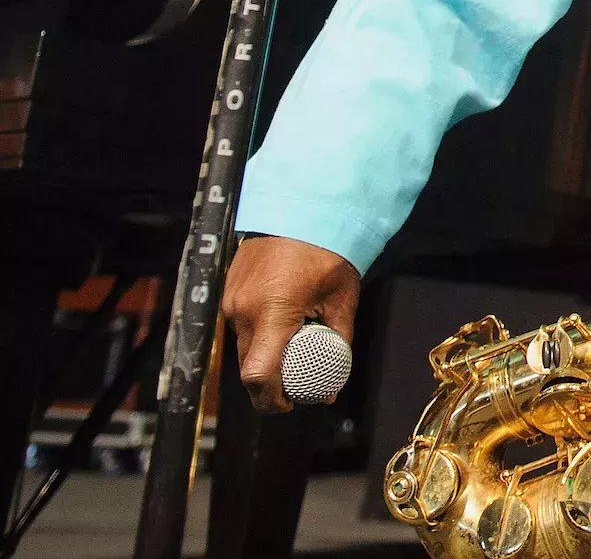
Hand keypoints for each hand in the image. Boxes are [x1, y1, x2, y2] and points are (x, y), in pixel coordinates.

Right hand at [220, 235, 359, 412]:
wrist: (303, 207)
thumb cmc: (328, 250)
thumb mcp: (342, 300)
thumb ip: (337, 344)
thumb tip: (331, 385)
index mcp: (272, 310)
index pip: (258, 374)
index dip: (271, 399)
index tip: (290, 403)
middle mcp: (243, 308)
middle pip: (249, 366)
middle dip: (272, 381)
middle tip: (301, 380)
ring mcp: (232, 298)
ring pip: (244, 346)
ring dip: (266, 355)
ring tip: (297, 344)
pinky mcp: (229, 290)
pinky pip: (241, 324)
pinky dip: (260, 333)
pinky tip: (285, 322)